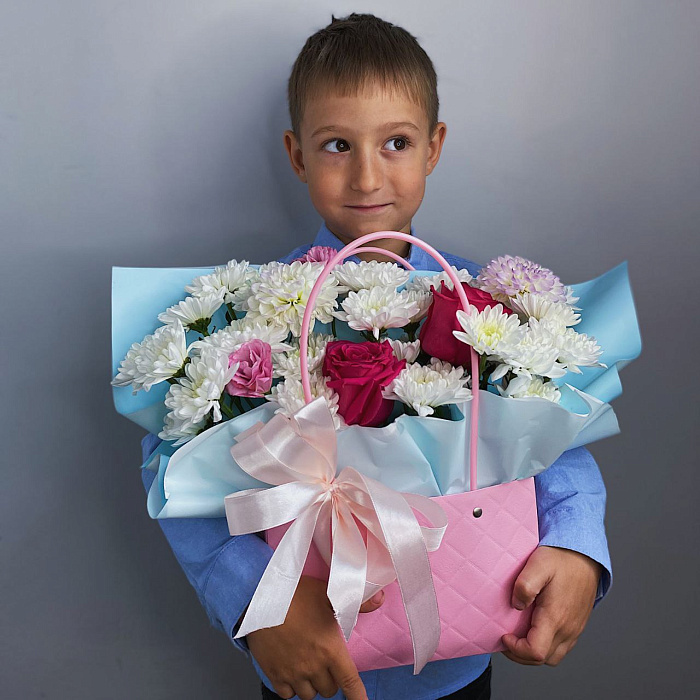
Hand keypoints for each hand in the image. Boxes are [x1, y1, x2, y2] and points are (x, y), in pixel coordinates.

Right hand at [246, 576, 383, 699]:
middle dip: (330, 679)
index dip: (358, 698)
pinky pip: (288, 695)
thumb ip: (356, 601)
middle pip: (329, 689)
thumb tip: (380, 600)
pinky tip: (292, 671)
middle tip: (325, 662)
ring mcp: (293, 672)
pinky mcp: (274, 674)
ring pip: (309, 694)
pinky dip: (292, 688)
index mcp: (330, 649)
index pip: (350, 682)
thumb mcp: (327, 593)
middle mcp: (313, 666)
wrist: (259, 598)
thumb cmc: (294, 594)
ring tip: (308, 666)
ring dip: (312, 684)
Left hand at [501, 545, 600, 666]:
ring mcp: (574, 629)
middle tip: (507, 639)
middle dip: (521, 654)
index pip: (535, 652)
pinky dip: (545, 646)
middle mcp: (568, 628)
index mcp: (556, 617)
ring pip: (553, 656)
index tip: (504, 635)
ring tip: (518, 637)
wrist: (584, 554)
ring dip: (533, 652)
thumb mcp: (538, 564)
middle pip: (542, 659)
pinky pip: (561, 647)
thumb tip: (517, 605)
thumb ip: (525, 586)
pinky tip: (534, 630)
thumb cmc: (561, 558)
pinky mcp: (577, 625)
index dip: (516, 650)